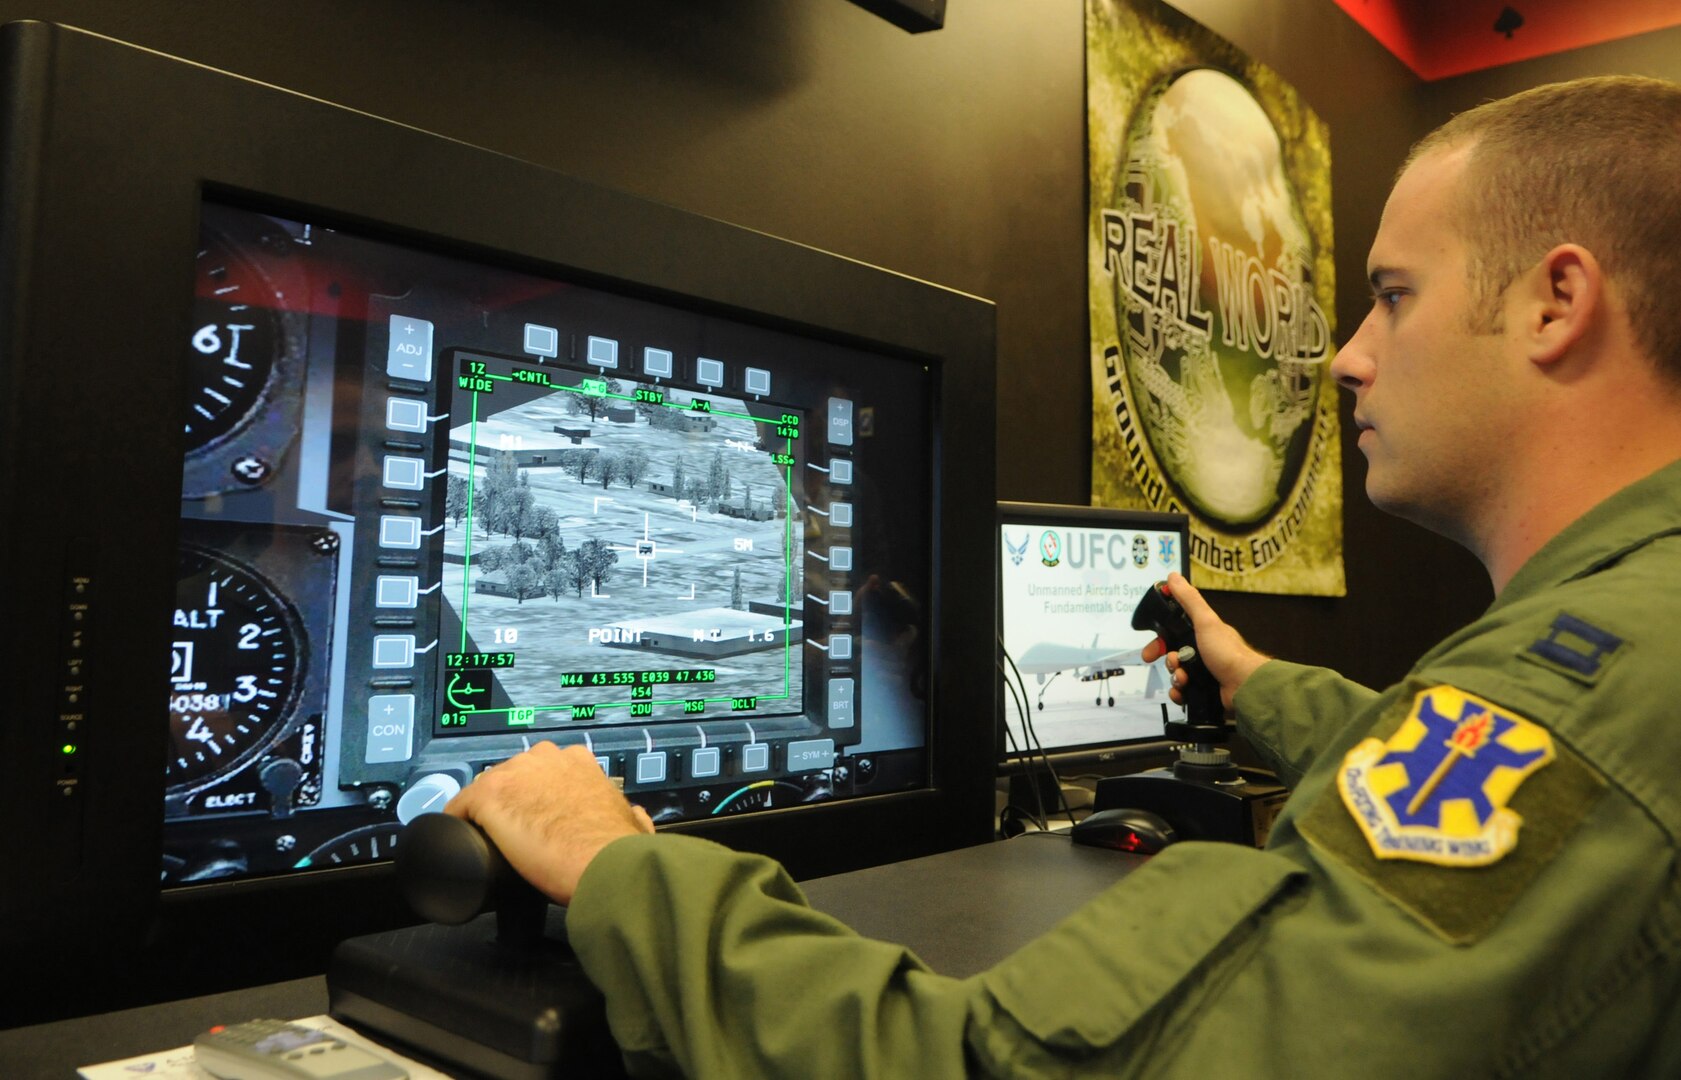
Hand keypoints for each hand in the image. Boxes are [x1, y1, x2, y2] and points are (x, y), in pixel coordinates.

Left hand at [444, 741, 653, 904]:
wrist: (606, 865)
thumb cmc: (619, 848)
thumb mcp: (634, 821)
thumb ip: (631, 814)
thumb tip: (635, 817)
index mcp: (579, 762)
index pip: (543, 771)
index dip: (536, 795)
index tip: (537, 814)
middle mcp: (547, 759)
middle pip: (514, 775)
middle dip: (512, 801)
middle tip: (515, 831)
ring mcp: (517, 773)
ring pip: (488, 787)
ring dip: (487, 811)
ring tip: (488, 840)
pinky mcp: (491, 794)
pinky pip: (461, 804)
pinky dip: (458, 820)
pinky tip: (459, 837)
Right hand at [1139, 572, 1268, 712]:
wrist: (1245, 686)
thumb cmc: (1228, 653)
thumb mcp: (1205, 621)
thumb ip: (1188, 600)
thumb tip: (1174, 577)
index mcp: (1203, 633)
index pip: (1174, 633)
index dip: (1161, 639)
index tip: (1153, 645)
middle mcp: (1203, 652)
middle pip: (1173, 655)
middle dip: (1169, 661)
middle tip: (1173, 664)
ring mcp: (1204, 672)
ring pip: (1176, 674)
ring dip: (1176, 677)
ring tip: (1185, 678)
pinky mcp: (1204, 690)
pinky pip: (1183, 691)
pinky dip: (1180, 692)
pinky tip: (1184, 691)